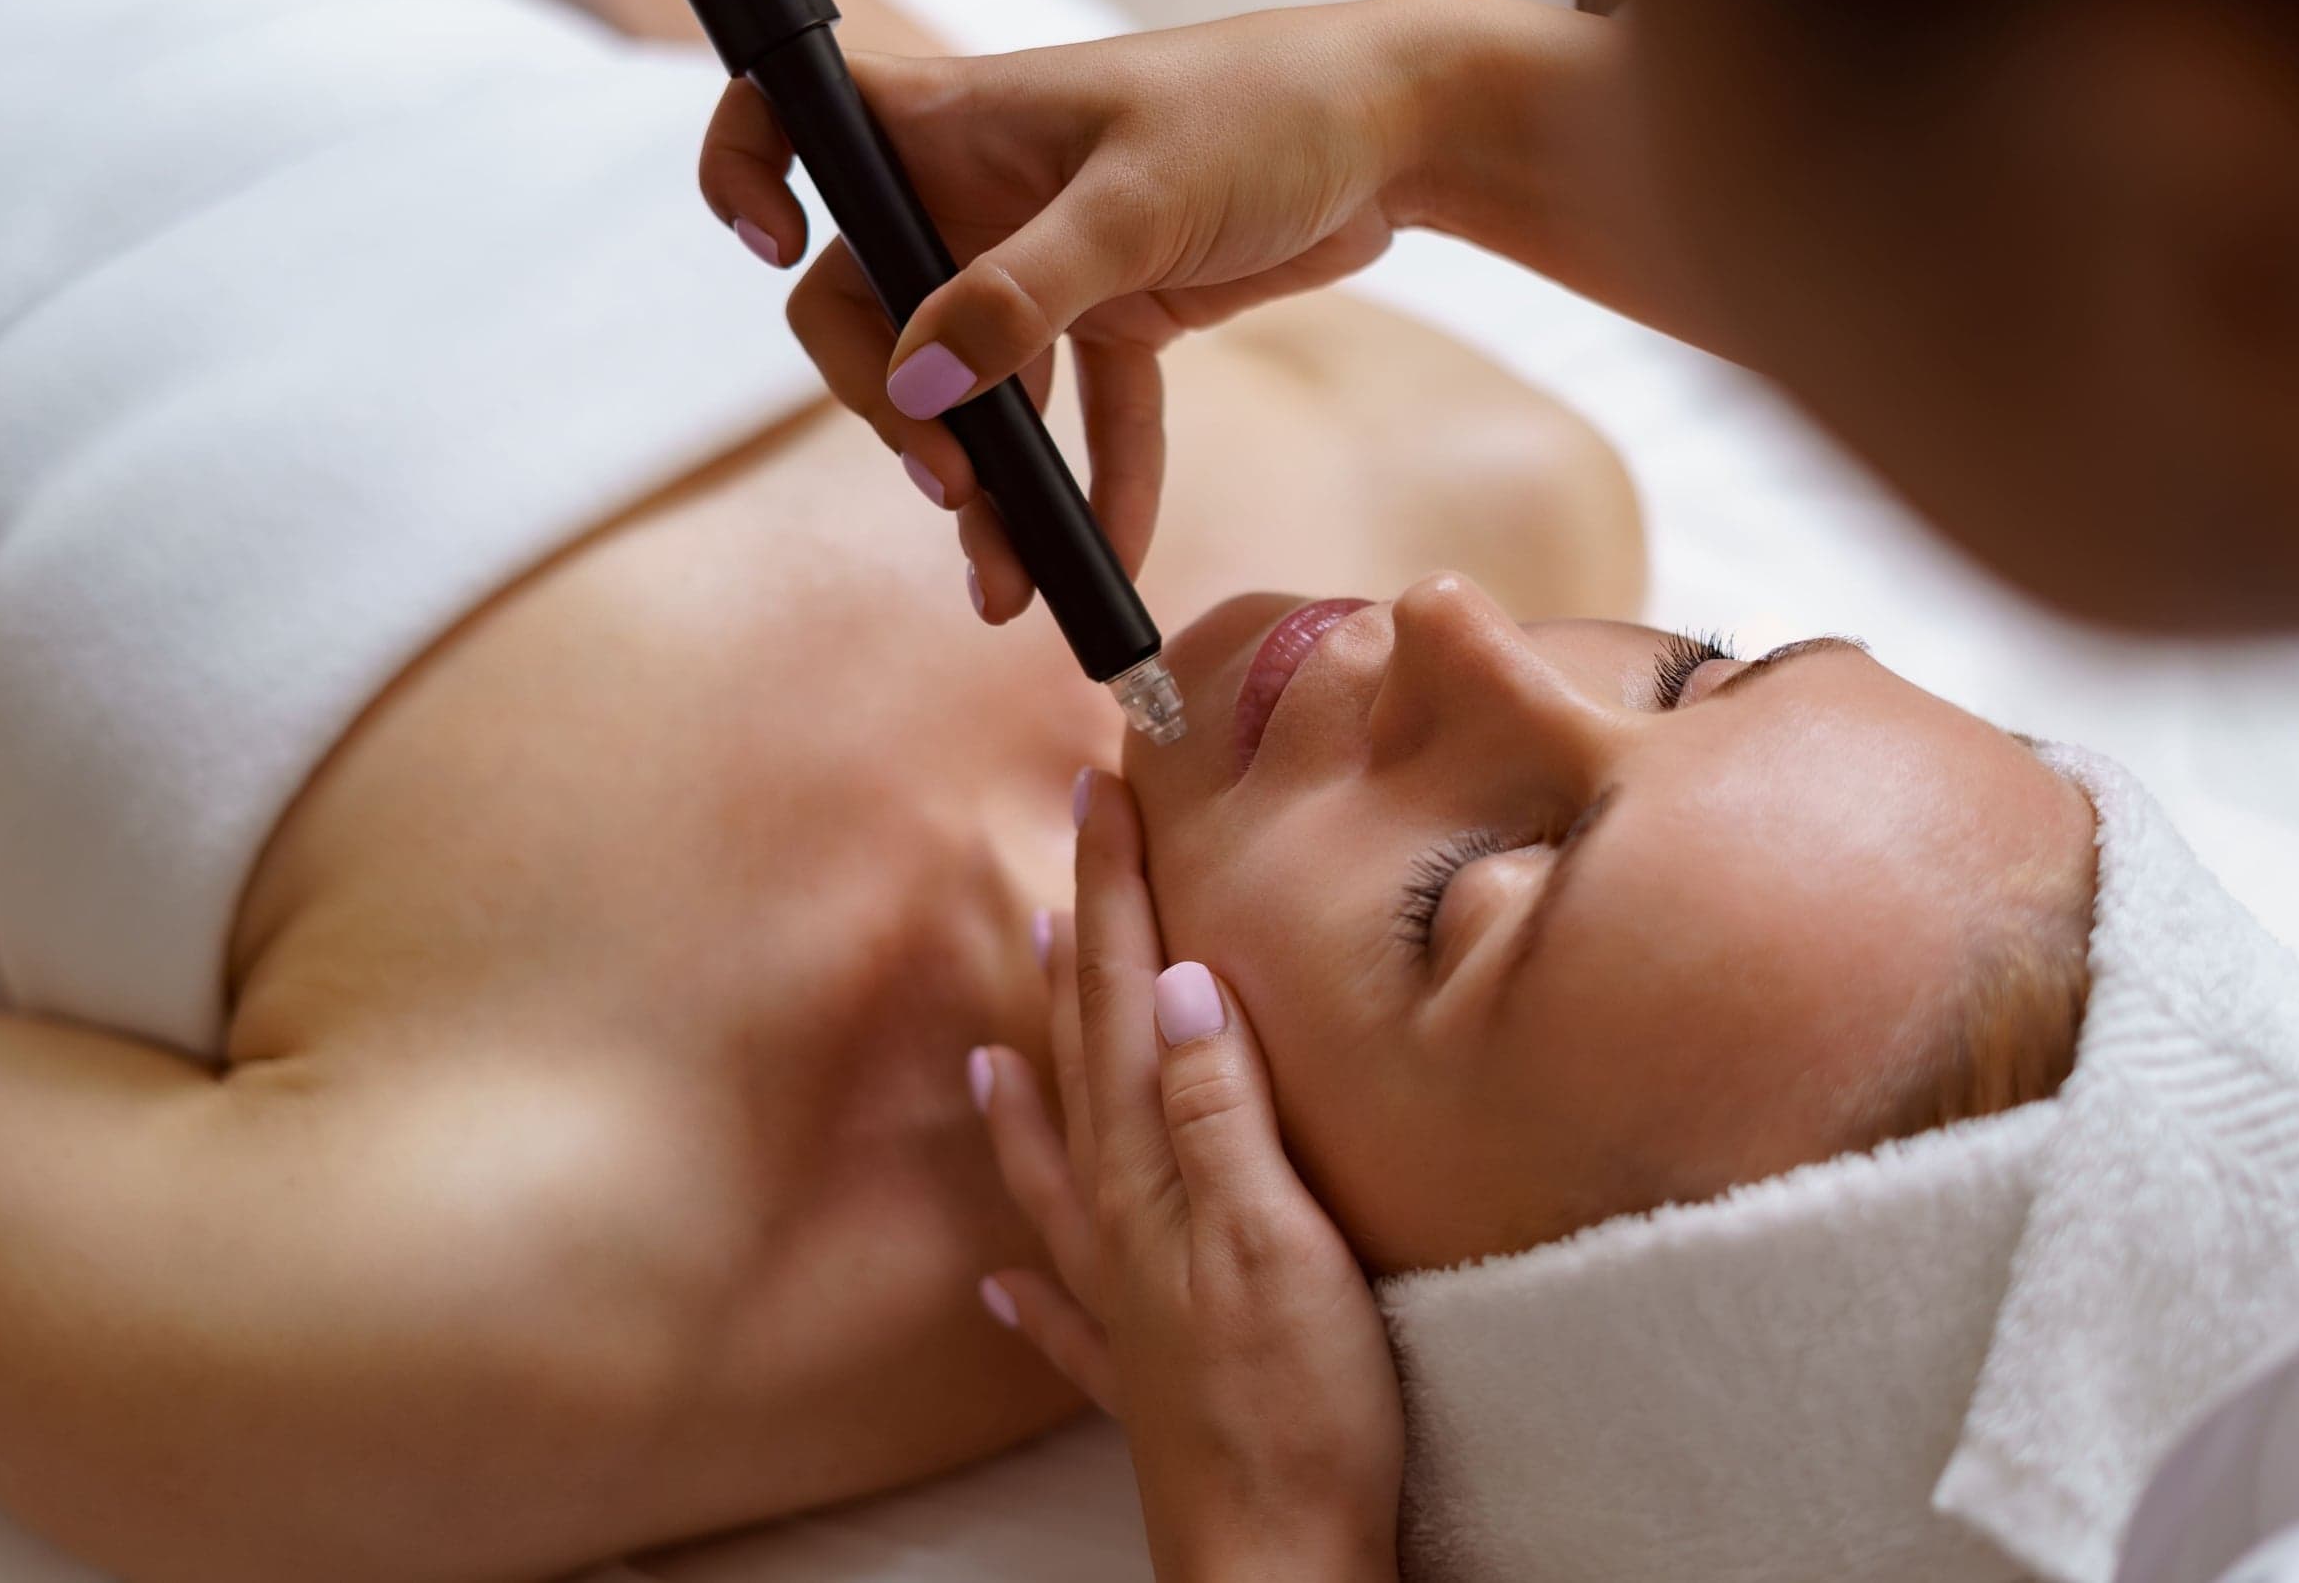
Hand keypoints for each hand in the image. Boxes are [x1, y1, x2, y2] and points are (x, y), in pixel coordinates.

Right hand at [698, 0, 1459, 621]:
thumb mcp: (1136, 203)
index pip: (797, 120)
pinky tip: (1114, 557)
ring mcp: (1043, 256)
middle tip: (953, 486)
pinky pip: (1085, 416)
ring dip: (992, 486)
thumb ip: (1022, 296)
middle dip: (900, 413)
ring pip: (978, 386)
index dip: (750, 173)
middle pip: (876, 311)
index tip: (774, 248)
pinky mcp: (1119, 310)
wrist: (1400, 134)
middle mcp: (977, 189)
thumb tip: (922, 385)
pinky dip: (1097, 483)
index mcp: (951, 124)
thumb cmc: (1264, 113)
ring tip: (1012, 579)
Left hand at [968, 773, 1403, 1582]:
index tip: (1105, 793)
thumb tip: (1174, 985)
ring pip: (1063, 1164)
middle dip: (1083, 942)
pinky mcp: (1151, 1376)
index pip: (1127, 998)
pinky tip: (1002, 1277)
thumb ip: (1218, 1109)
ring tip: (1003, 1020)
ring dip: (1036, 1085)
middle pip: (1089, 1054)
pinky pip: (1066, 1306)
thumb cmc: (1297, 1406)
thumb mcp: (1273, 1235)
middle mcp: (1124, 1223)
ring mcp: (1129, 1301)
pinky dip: (1030, 1275)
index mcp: (1157, 1172)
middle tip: (1074, 843)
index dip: (1118, 893)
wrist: (1281, 1564)